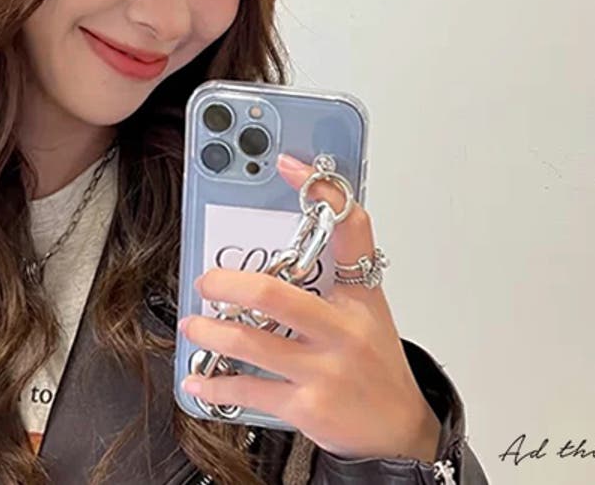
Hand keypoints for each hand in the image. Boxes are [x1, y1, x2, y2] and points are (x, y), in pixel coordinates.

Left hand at [178, 152, 440, 463]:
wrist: (400, 428)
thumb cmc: (376, 361)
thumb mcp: (366, 307)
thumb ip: (336, 269)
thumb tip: (295, 231)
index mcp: (359, 295)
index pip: (350, 228)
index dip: (322, 192)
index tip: (289, 165)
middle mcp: (342, 330)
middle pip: (274, 293)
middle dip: (227, 284)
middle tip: (206, 281)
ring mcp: (324, 371)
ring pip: (250, 342)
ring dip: (210, 333)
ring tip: (193, 326)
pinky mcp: (307, 407)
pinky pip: (248, 390)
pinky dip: (214, 385)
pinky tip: (197, 380)